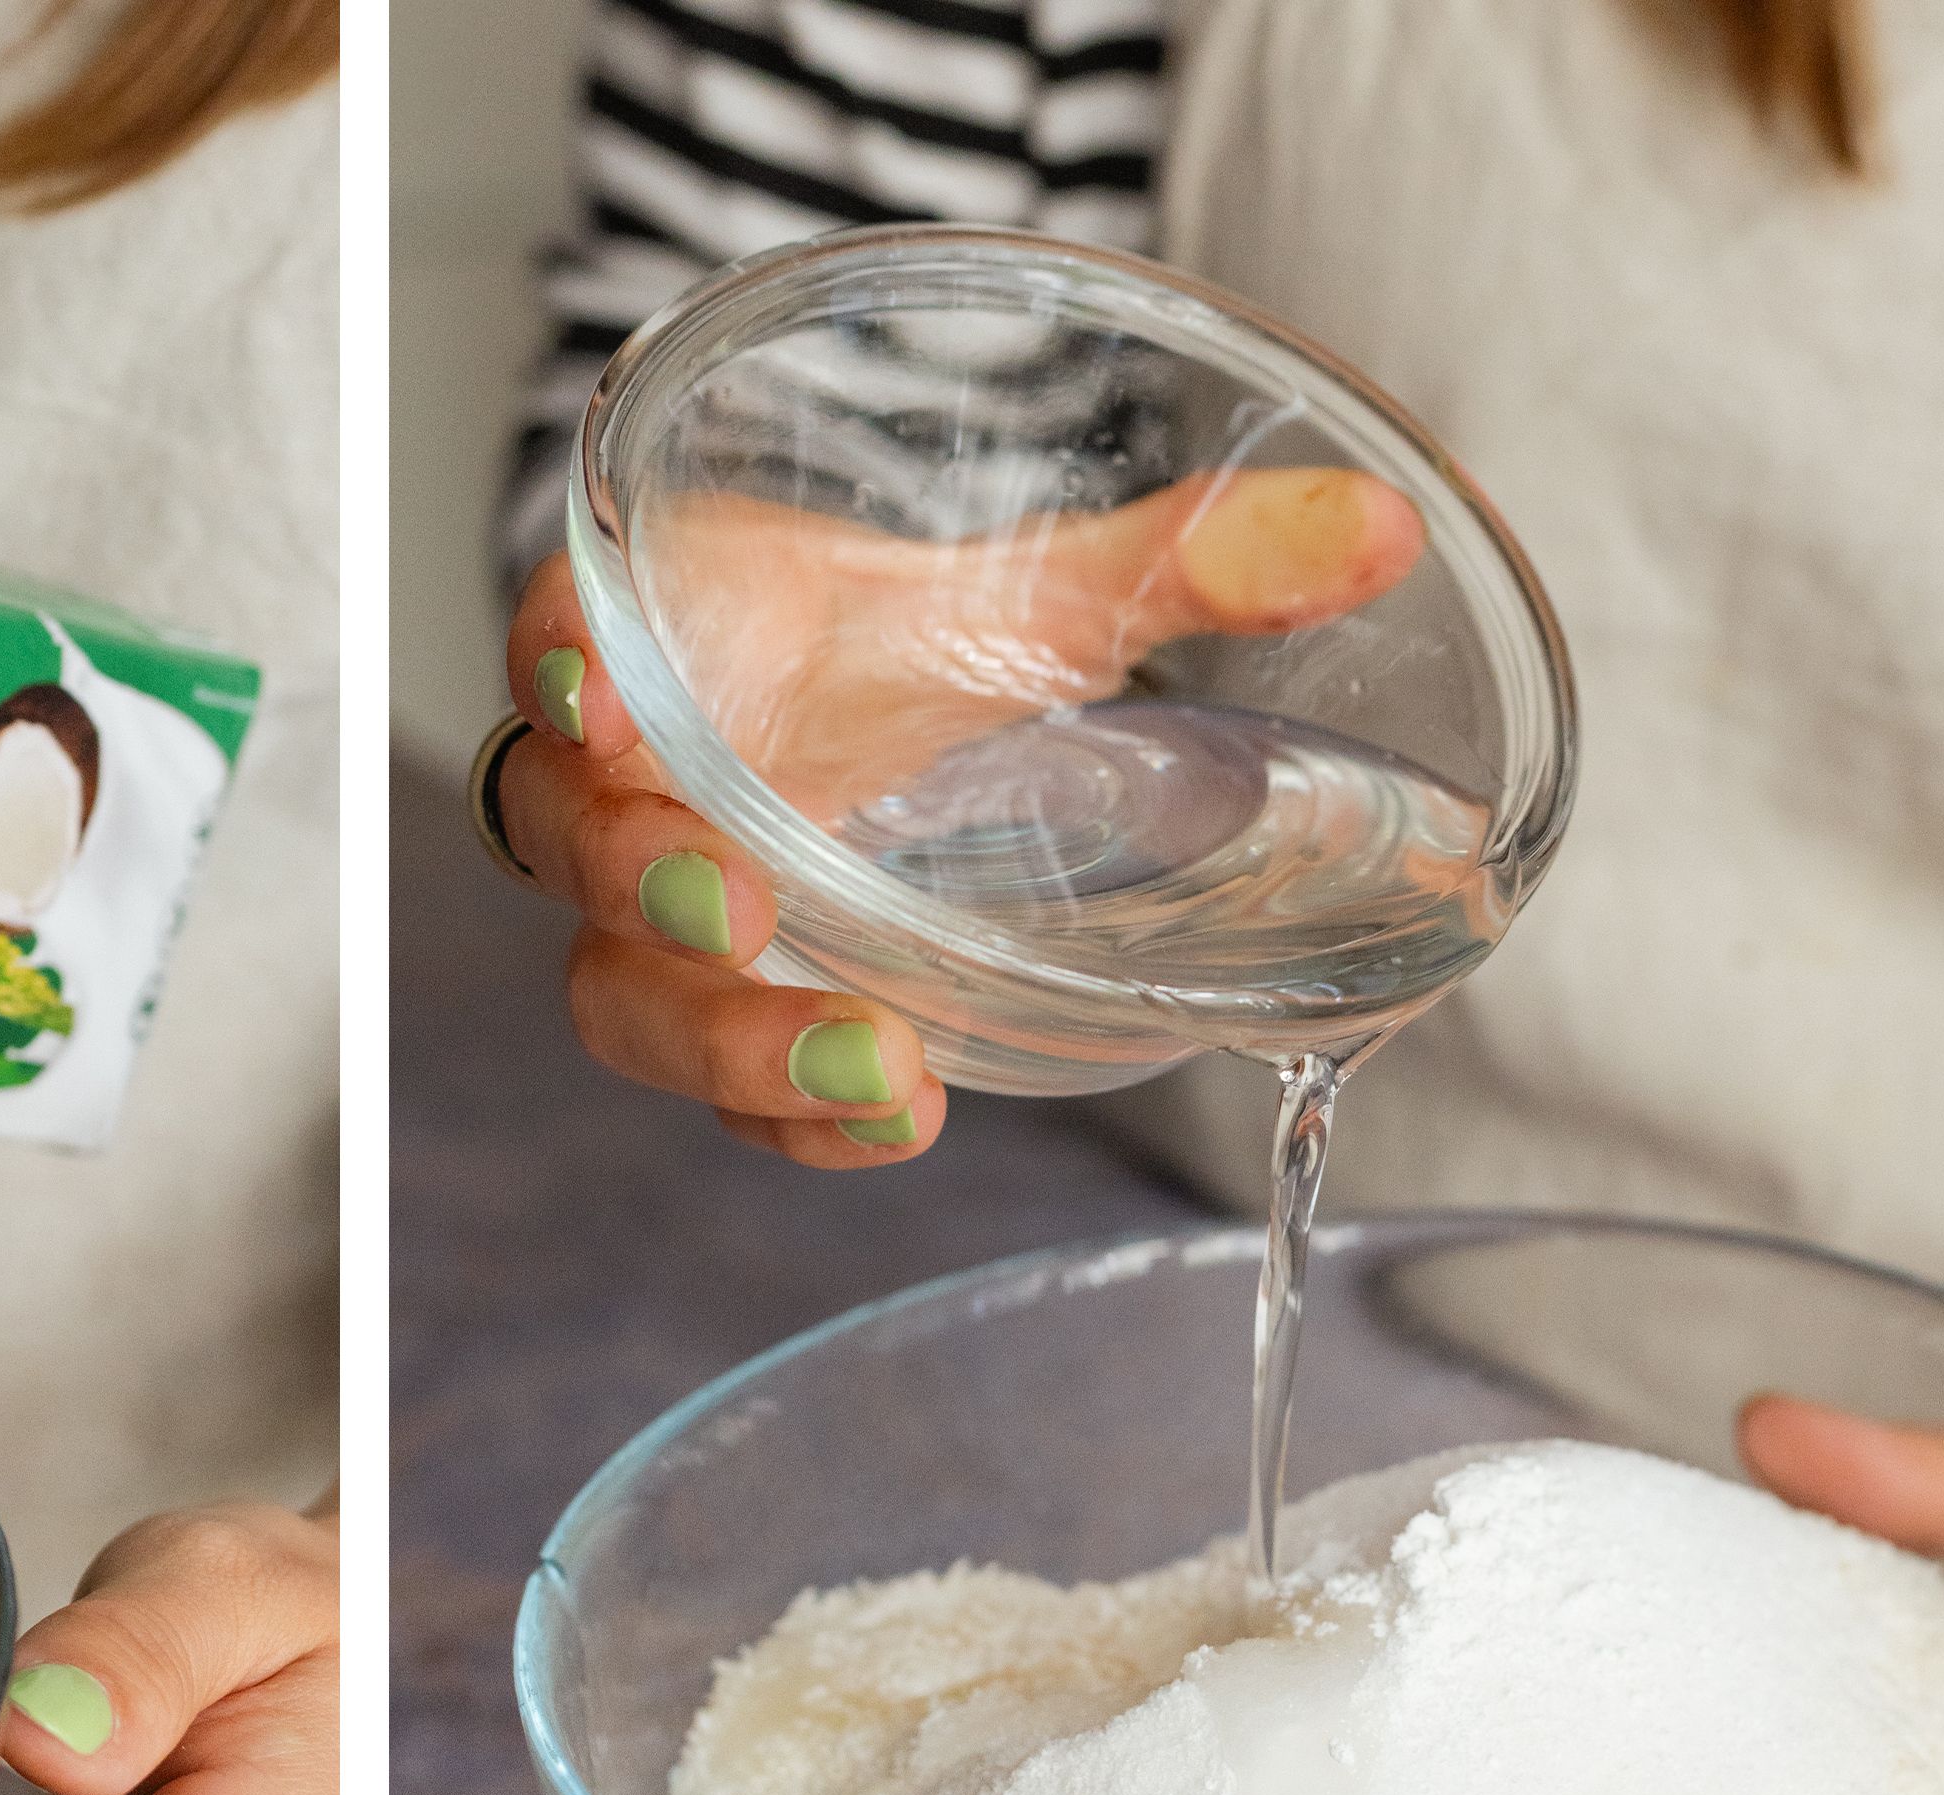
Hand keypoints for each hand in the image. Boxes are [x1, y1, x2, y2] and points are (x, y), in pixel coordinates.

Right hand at [486, 469, 1421, 1167]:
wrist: (827, 721)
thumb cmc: (872, 641)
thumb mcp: (1015, 593)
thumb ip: (1172, 560)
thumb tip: (1383, 527)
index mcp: (659, 636)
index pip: (561, 630)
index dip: (559, 657)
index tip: (599, 682)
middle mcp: (625, 784)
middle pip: (568, 844)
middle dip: (643, 880)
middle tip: (742, 904)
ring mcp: (654, 914)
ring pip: (621, 990)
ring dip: (727, 1039)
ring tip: (876, 1068)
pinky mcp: (715, 1011)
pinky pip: (717, 1087)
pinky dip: (792, 1117)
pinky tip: (897, 1118)